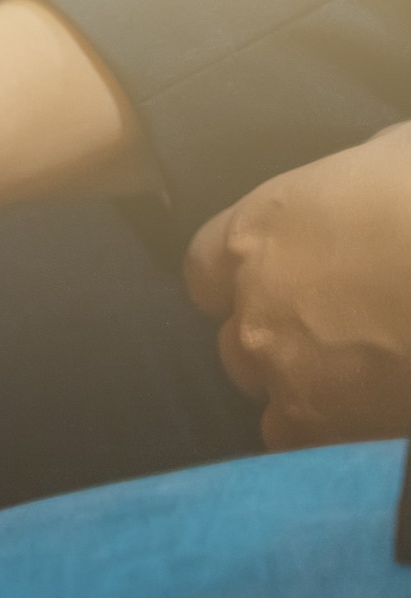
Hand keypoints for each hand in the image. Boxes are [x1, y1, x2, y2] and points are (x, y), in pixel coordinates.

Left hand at [184, 123, 410, 448]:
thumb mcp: (397, 154)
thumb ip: (360, 179)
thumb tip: (372, 183)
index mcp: (259, 230)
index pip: (205, 266)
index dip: (236, 281)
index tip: (274, 285)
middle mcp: (251, 302)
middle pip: (234, 336)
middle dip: (275, 339)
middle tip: (337, 337)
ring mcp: (279, 367)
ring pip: (264, 392)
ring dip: (300, 389)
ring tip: (361, 382)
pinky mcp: (317, 425)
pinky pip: (299, 443)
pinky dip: (327, 435)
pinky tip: (369, 419)